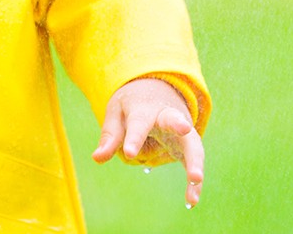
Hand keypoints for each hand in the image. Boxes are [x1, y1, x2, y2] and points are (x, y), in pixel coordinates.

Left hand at [91, 77, 204, 207]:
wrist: (155, 92)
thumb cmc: (132, 106)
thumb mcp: (116, 114)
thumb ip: (110, 136)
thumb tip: (97, 158)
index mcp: (144, 108)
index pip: (138, 122)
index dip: (134, 137)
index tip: (129, 154)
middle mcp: (166, 116)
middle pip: (174, 119)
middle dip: (179, 124)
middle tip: (184, 128)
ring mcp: (182, 131)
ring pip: (192, 143)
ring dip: (195, 161)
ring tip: (195, 180)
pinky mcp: (189, 146)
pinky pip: (195, 162)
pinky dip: (195, 182)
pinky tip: (192, 201)